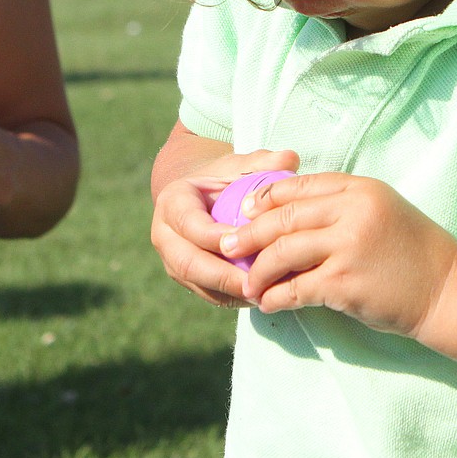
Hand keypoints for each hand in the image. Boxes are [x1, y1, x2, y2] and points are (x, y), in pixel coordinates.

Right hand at [150, 147, 299, 307]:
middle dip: (222, 276)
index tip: (244, 242)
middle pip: (188, 263)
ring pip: (197, 284)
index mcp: (173, 202)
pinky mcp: (187, 279)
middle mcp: (166, 235)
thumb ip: (263, 161)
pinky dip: (232, 298)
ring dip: (229, 293)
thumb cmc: (224, 176)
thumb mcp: (239, 164)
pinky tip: (261, 297)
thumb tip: (290, 159)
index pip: (190, 224)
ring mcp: (172, 261)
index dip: (214, 236)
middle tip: (255, 283)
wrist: (201, 195)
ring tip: (262, 296)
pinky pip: (207, 294)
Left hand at [223, 172, 456, 337]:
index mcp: (360, 188)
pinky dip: (275, 297)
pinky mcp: (345, 282)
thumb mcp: (381, 209)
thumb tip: (290, 211)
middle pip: (284, 216)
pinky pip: (296, 288)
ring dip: (258, 270)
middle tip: (227, 246)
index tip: (245, 212)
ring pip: (283, 252)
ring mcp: (348, 246)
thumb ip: (342, 205)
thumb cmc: (413, 250)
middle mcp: (352, 211)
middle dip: (248, 233)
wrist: (447, 287)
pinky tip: (267, 303)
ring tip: (248, 282)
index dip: (266, 198)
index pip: (299, 186)